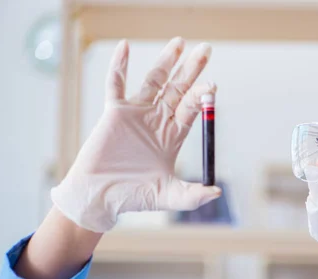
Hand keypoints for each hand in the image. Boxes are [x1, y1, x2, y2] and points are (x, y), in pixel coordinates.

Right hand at [51, 38, 220, 232]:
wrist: (100, 197)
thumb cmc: (133, 196)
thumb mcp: (168, 196)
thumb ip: (192, 195)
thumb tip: (217, 192)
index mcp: (173, 135)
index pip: (192, 109)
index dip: (202, 97)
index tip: (211, 87)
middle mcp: (158, 119)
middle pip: (178, 89)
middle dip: (192, 70)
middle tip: (206, 50)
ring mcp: (137, 113)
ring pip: (154, 80)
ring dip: (166, 61)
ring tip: (180, 42)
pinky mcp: (115, 111)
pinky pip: (116, 84)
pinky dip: (119, 65)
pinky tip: (125, 46)